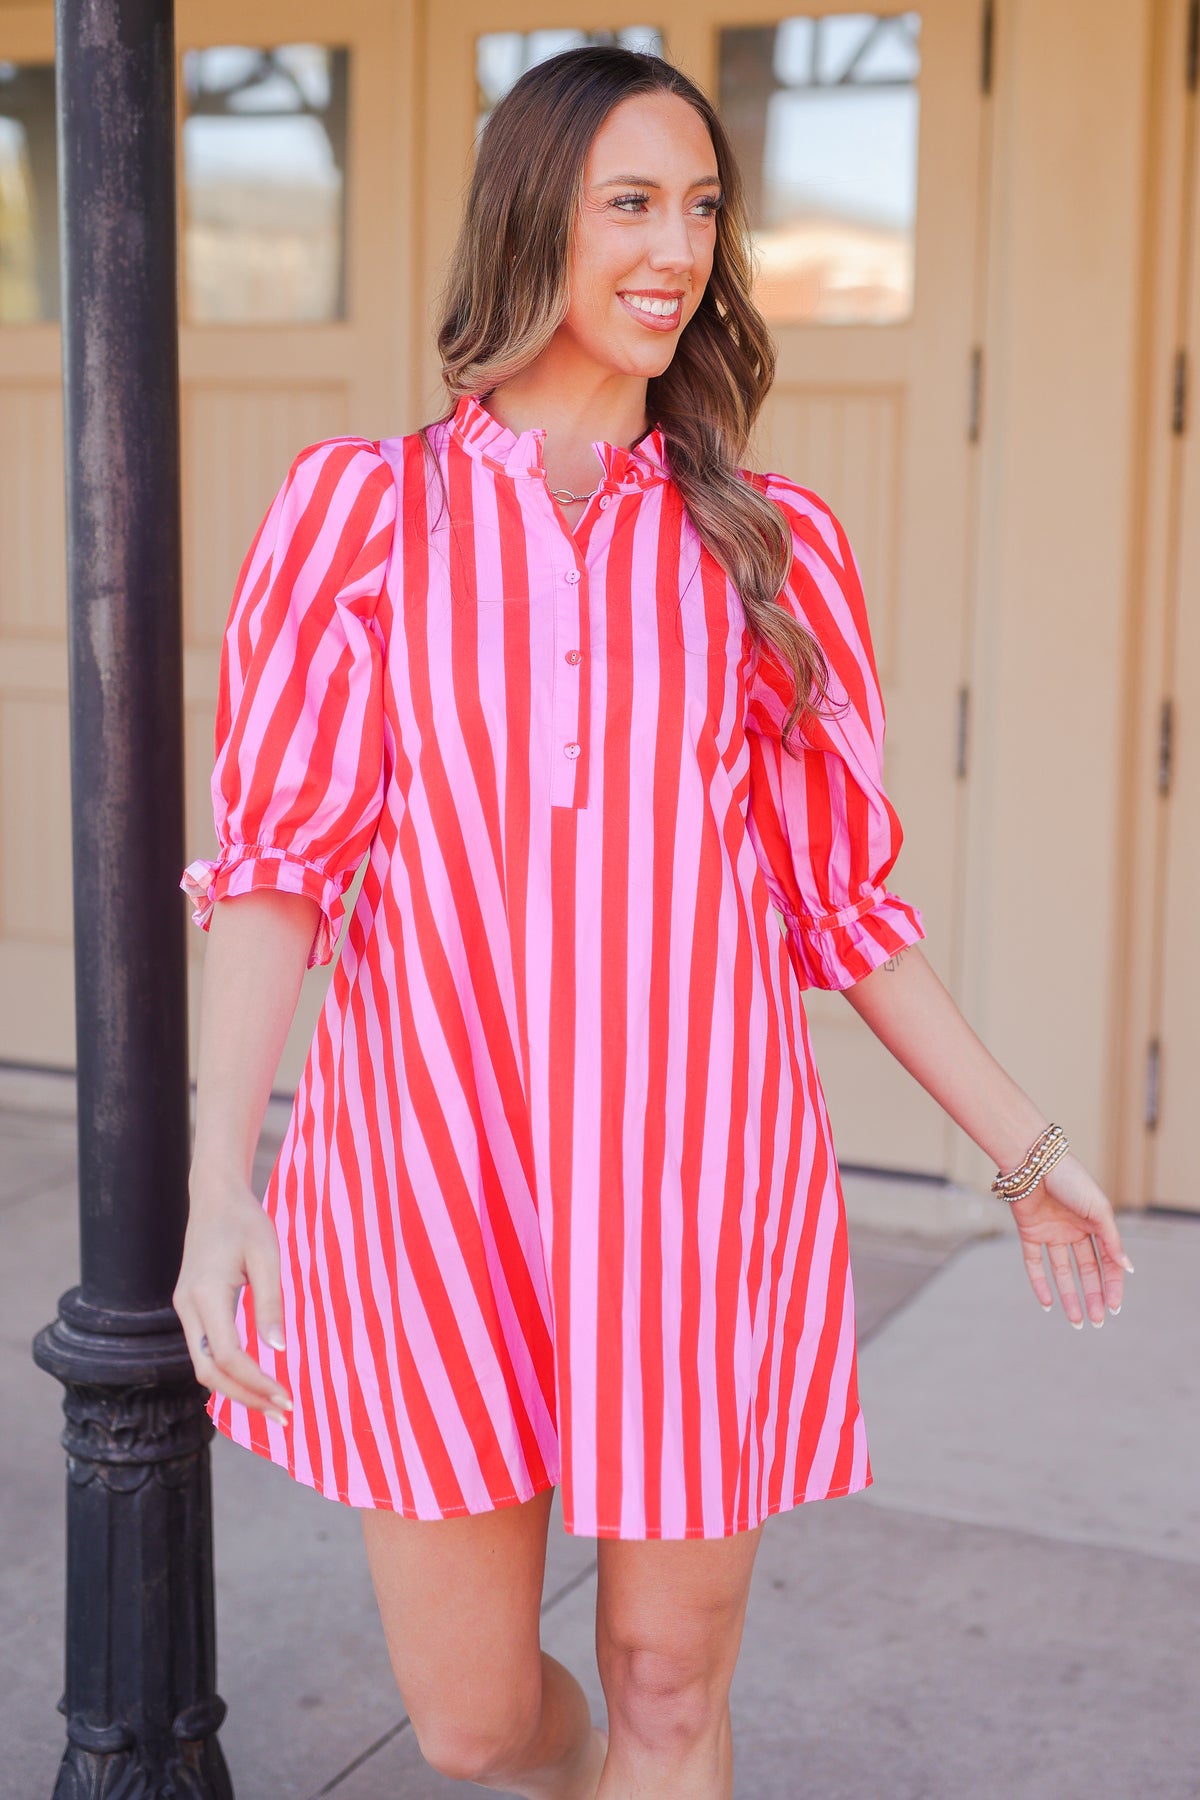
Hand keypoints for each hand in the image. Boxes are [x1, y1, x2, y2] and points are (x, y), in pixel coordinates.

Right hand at [172, 1162, 293, 1422]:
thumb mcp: (267, 1255)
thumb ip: (271, 1302)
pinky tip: (253, 1382)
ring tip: (273, 1406)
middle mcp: (187, 1307)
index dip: (256, 1382)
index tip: (287, 1398)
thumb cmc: (245, 1221)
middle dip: (246, 1398)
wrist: (214, 1197)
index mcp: (206, 1293)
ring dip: (236, 1390)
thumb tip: (279, 1350)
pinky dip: (228, 1372)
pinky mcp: (190, 1308)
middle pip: (209, 1372)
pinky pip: (205, 1351)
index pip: (227, 1355)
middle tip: (283, 1415)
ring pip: (204, 1366)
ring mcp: (184, 1309)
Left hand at [1006, 1151, 1133, 1327]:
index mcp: (1094, 1224)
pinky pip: (1034, 1262)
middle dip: (1092, 1295)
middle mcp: (1073, 1230)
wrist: (1034, 1161)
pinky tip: (1047, 1304)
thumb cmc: (1071, 1180)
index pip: (1107, 1261)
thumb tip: (1126, 1268)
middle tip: (1098, 1320)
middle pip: (1086, 1270)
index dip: (1113, 1284)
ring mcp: (1051, 1232)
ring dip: (1069, 1295)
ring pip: (1061, 1270)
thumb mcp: (1099, 1210)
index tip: (1115, 1306)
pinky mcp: (1029, 1231)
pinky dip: (1039, 1283)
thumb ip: (1111, 1240)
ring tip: (1076, 1320)